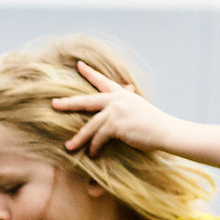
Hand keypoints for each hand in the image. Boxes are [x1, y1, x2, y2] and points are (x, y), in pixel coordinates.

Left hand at [52, 61, 180, 157]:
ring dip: (79, 138)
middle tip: (53, 104)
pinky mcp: (116, 124)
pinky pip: (99, 137)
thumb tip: (112, 115)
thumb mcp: (137, 110)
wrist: (166, 131)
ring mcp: (116, 110)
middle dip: (68, 103)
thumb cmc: (153, 125)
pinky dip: (94, 147)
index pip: (103, 81)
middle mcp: (117, 99)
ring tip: (69, 146)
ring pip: (90, 125)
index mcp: (122, 94)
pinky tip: (91, 155)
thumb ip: (124, 108)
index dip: (90, 72)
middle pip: (87, 100)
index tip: (79, 65)